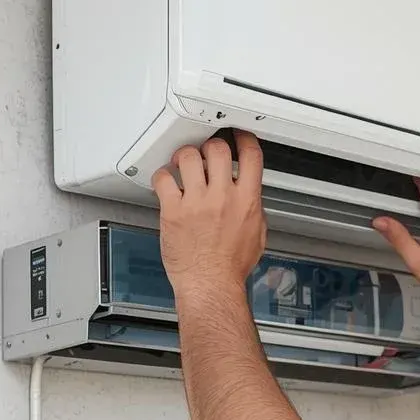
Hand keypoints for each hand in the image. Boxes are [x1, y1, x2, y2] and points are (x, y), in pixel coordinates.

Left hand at [151, 132, 266, 298]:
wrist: (210, 284)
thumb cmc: (230, 266)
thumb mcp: (257, 234)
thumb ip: (253, 208)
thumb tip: (249, 195)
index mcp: (246, 200)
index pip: (250, 155)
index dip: (243, 138)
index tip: (237, 135)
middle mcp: (222, 197)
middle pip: (217, 148)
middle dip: (211, 146)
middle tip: (206, 153)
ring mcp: (196, 202)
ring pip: (188, 156)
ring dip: (185, 156)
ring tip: (183, 164)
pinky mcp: (173, 210)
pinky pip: (163, 178)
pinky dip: (163, 176)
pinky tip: (166, 182)